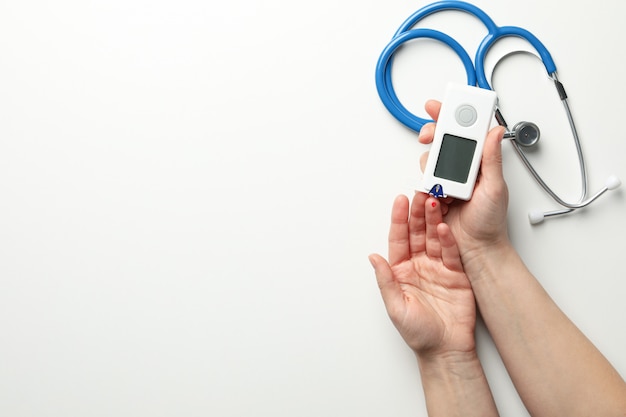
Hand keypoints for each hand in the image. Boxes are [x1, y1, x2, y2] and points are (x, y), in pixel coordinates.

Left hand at [369, 192, 475, 356]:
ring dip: (434, 220)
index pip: (398, 239)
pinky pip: (451, 253)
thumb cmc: (419, 333)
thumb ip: (385, 280)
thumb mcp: (395, 307)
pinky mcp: (456, 274)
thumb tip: (372, 258)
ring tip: (433, 203)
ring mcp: (438, 268)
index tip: (399, 201)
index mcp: (401, 271)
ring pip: (435, 238)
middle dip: (417, 213)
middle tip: (420, 193)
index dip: (398, 220)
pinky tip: (445, 228)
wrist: (445, 350)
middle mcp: (419, 266)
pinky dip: (449, 240)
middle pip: (417, 233)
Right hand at [418, 100, 509, 261]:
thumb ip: (492, 159)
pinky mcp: (434, 193)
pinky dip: (426, 184)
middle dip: (433, 132)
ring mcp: (447, 180)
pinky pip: (423, 181)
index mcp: (480, 162)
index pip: (467, 131)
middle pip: (443, 140)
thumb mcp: (495, 188)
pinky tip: (436, 195)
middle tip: (429, 134)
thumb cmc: (490, 222)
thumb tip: (494, 132)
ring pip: (430, 159)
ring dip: (431, 164)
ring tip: (442, 181)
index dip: (454, 115)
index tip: (443, 105)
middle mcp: (462, 168)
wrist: (476, 249)